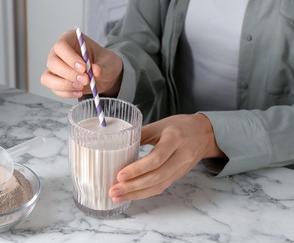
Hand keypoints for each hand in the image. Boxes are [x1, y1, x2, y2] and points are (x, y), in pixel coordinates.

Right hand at [40, 30, 122, 97]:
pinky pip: (54, 89)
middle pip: (52, 62)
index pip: (61, 46)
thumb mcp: (109, 62)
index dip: (70, 58)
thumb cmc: (105, 63)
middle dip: (68, 74)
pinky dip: (66, 93)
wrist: (105, 76)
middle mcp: (58, 53)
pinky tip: (79, 92)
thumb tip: (96, 71)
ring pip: (48, 78)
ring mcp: (55, 69)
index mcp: (69, 39)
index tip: (84, 68)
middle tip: (86, 80)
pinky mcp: (55, 82)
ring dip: (64, 85)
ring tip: (81, 87)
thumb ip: (103, 67)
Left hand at [109, 113, 225, 201]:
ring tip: (118, 196)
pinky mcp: (178, 176)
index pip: (156, 158)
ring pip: (159, 186)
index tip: (120, 175)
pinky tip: (131, 195)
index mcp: (174, 139)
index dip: (138, 169)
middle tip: (113, 190)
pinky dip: (145, 193)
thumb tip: (119, 143)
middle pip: (156, 177)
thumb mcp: (161, 124)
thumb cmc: (181, 125)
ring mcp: (181, 169)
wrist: (205, 133)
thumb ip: (141, 133)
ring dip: (136, 194)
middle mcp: (180, 156)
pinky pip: (161, 187)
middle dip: (133, 187)